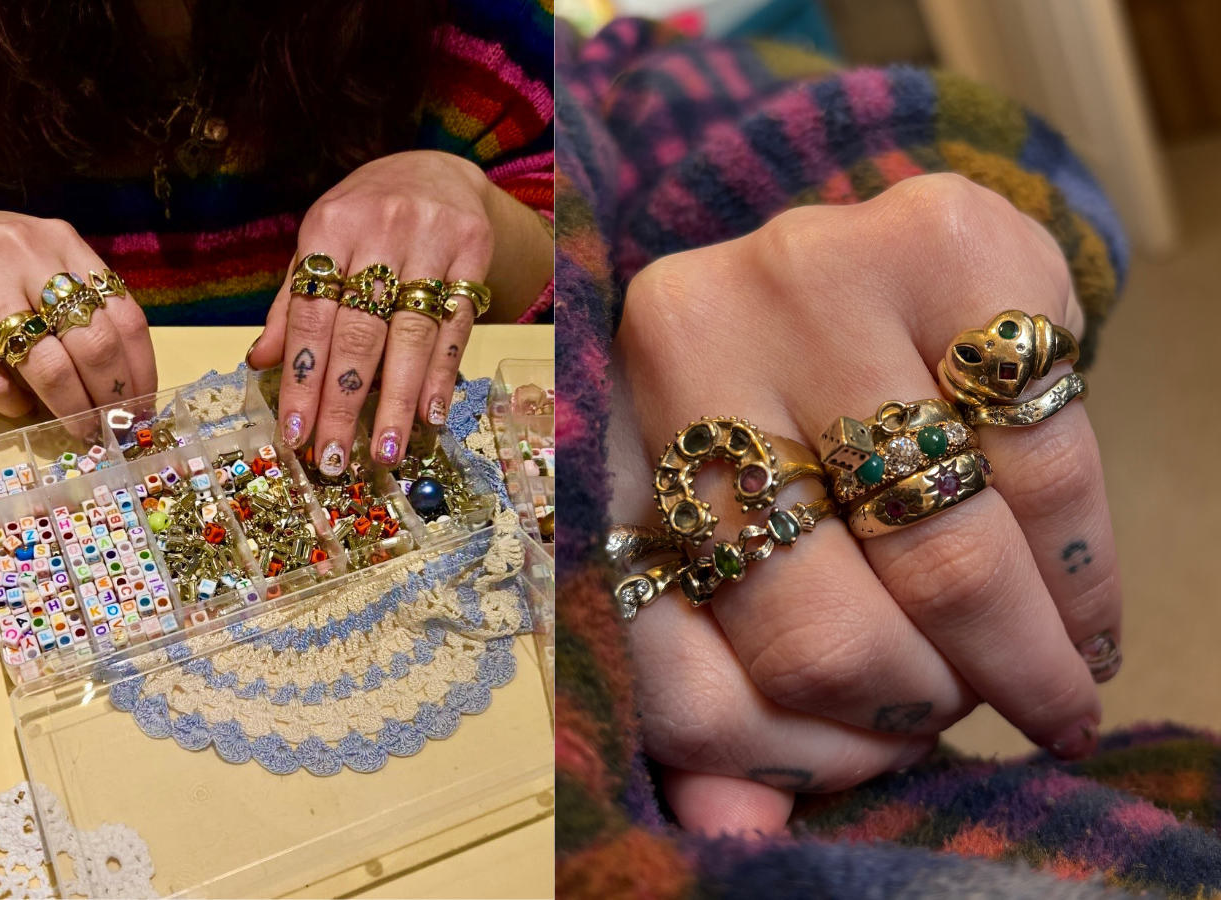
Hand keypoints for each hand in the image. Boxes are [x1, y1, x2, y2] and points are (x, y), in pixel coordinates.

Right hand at [0, 206, 157, 417]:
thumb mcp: (26, 251)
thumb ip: (67, 291)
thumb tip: (112, 363)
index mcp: (56, 241)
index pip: (122, 313)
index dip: (140, 368)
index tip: (143, 403)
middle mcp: (24, 257)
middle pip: (93, 344)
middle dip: (112, 397)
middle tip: (114, 426)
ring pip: (49, 367)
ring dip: (70, 409)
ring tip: (78, 429)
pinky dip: (10, 403)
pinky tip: (15, 406)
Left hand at [247, 151, 492, 472]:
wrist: (435, 172)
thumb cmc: (364, 217)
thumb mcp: (319, 243)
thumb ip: (292, 302)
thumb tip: (262, 361)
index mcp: (331, 226)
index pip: (312, 316)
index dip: (302, 378)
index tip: (295, 431)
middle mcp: (381, 231)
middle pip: (359, 333)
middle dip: (344, 403)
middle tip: (333, 458)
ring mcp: (432, 242)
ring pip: (411, 336)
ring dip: (398, 401)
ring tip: (385, 452)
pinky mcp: (473, 255)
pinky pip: (455, 327)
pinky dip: (442, 374)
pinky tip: (430, 414)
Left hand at [608, 174, 1119, 833]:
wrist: (836, 260)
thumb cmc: (760, 430)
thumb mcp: (702, 553)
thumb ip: (704, 695)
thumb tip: (731, 826)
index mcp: (582, 441)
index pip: (683, 683)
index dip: (798, 756)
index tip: (877, 752)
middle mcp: (672, 339)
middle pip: (823, 633)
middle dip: (930, 708)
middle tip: (992, 719)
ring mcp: (805, 272)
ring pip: (946, 558)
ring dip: (1019, 653)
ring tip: (1050, 674)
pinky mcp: (946, 237)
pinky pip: (1044, 460)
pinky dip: (1077, 558)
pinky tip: (1076, 594)